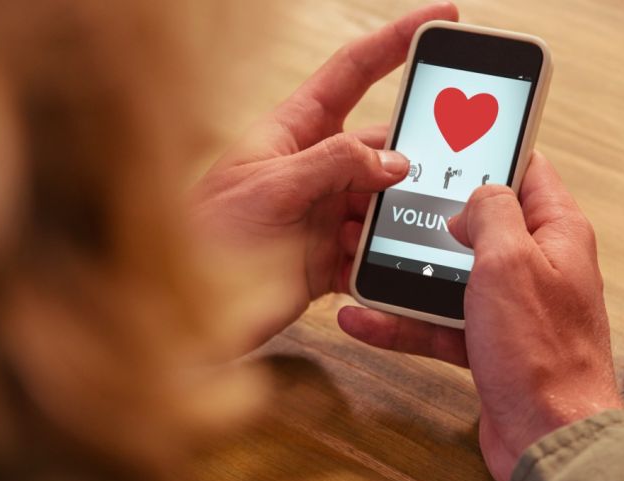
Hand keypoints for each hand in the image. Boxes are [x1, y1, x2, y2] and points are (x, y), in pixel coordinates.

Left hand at [191, 3, 458, 342]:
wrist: (183, 309)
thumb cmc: (204, 236)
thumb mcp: (269, 187)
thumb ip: (333, 164)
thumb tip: (395, 161)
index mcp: (295, 130)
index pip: (355, 70)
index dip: (397, 41)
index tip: (441, 18)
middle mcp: (316, 166)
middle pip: (382, 147)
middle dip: (407, 161)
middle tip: (435, 174)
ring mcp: (325, 210)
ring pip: (383, 201)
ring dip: (389, 219)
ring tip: (375, 235)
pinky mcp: (330, 253)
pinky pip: (372, 248)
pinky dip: (378, 259)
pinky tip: (367, 267)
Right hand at [338, 152, 623, 480]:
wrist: (549, 435)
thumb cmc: (543, 354)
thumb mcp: (510, 261)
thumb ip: (492, 212)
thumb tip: (474, 196)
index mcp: (554, 233)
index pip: (526, 170)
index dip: (491, 148)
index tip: (456, 133)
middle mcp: (535, 265)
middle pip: (479, 223)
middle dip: (433, 215)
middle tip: (394, 200)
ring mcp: (511, 306)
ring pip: (451, 274)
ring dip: (407, 271)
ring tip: (364, 259)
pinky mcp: (489, 342)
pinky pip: (440, 320)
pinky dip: (404, 319)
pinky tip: (367, 317)